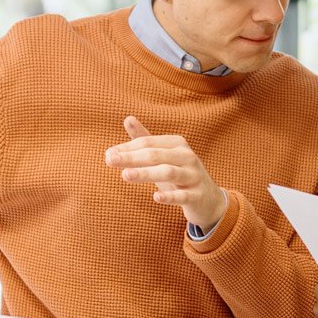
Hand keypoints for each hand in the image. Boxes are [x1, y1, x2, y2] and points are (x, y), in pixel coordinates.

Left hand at [105, 116, 226, 231]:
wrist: (208, 199)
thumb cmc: (179, 174)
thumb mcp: (163, 157)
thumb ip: (145, 140)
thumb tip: (127, 118)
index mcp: (176, 144)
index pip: (148, 143)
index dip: (127, 148)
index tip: (108, 154)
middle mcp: (187, 156)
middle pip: (155, 155)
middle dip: (131, 157)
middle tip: (110, 161)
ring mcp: (194, 176)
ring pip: (168, 172)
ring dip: (145, 173)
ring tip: (125, 175)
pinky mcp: (197, 195)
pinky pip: (183, 195)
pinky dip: (170, 196)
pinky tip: (156, 197)